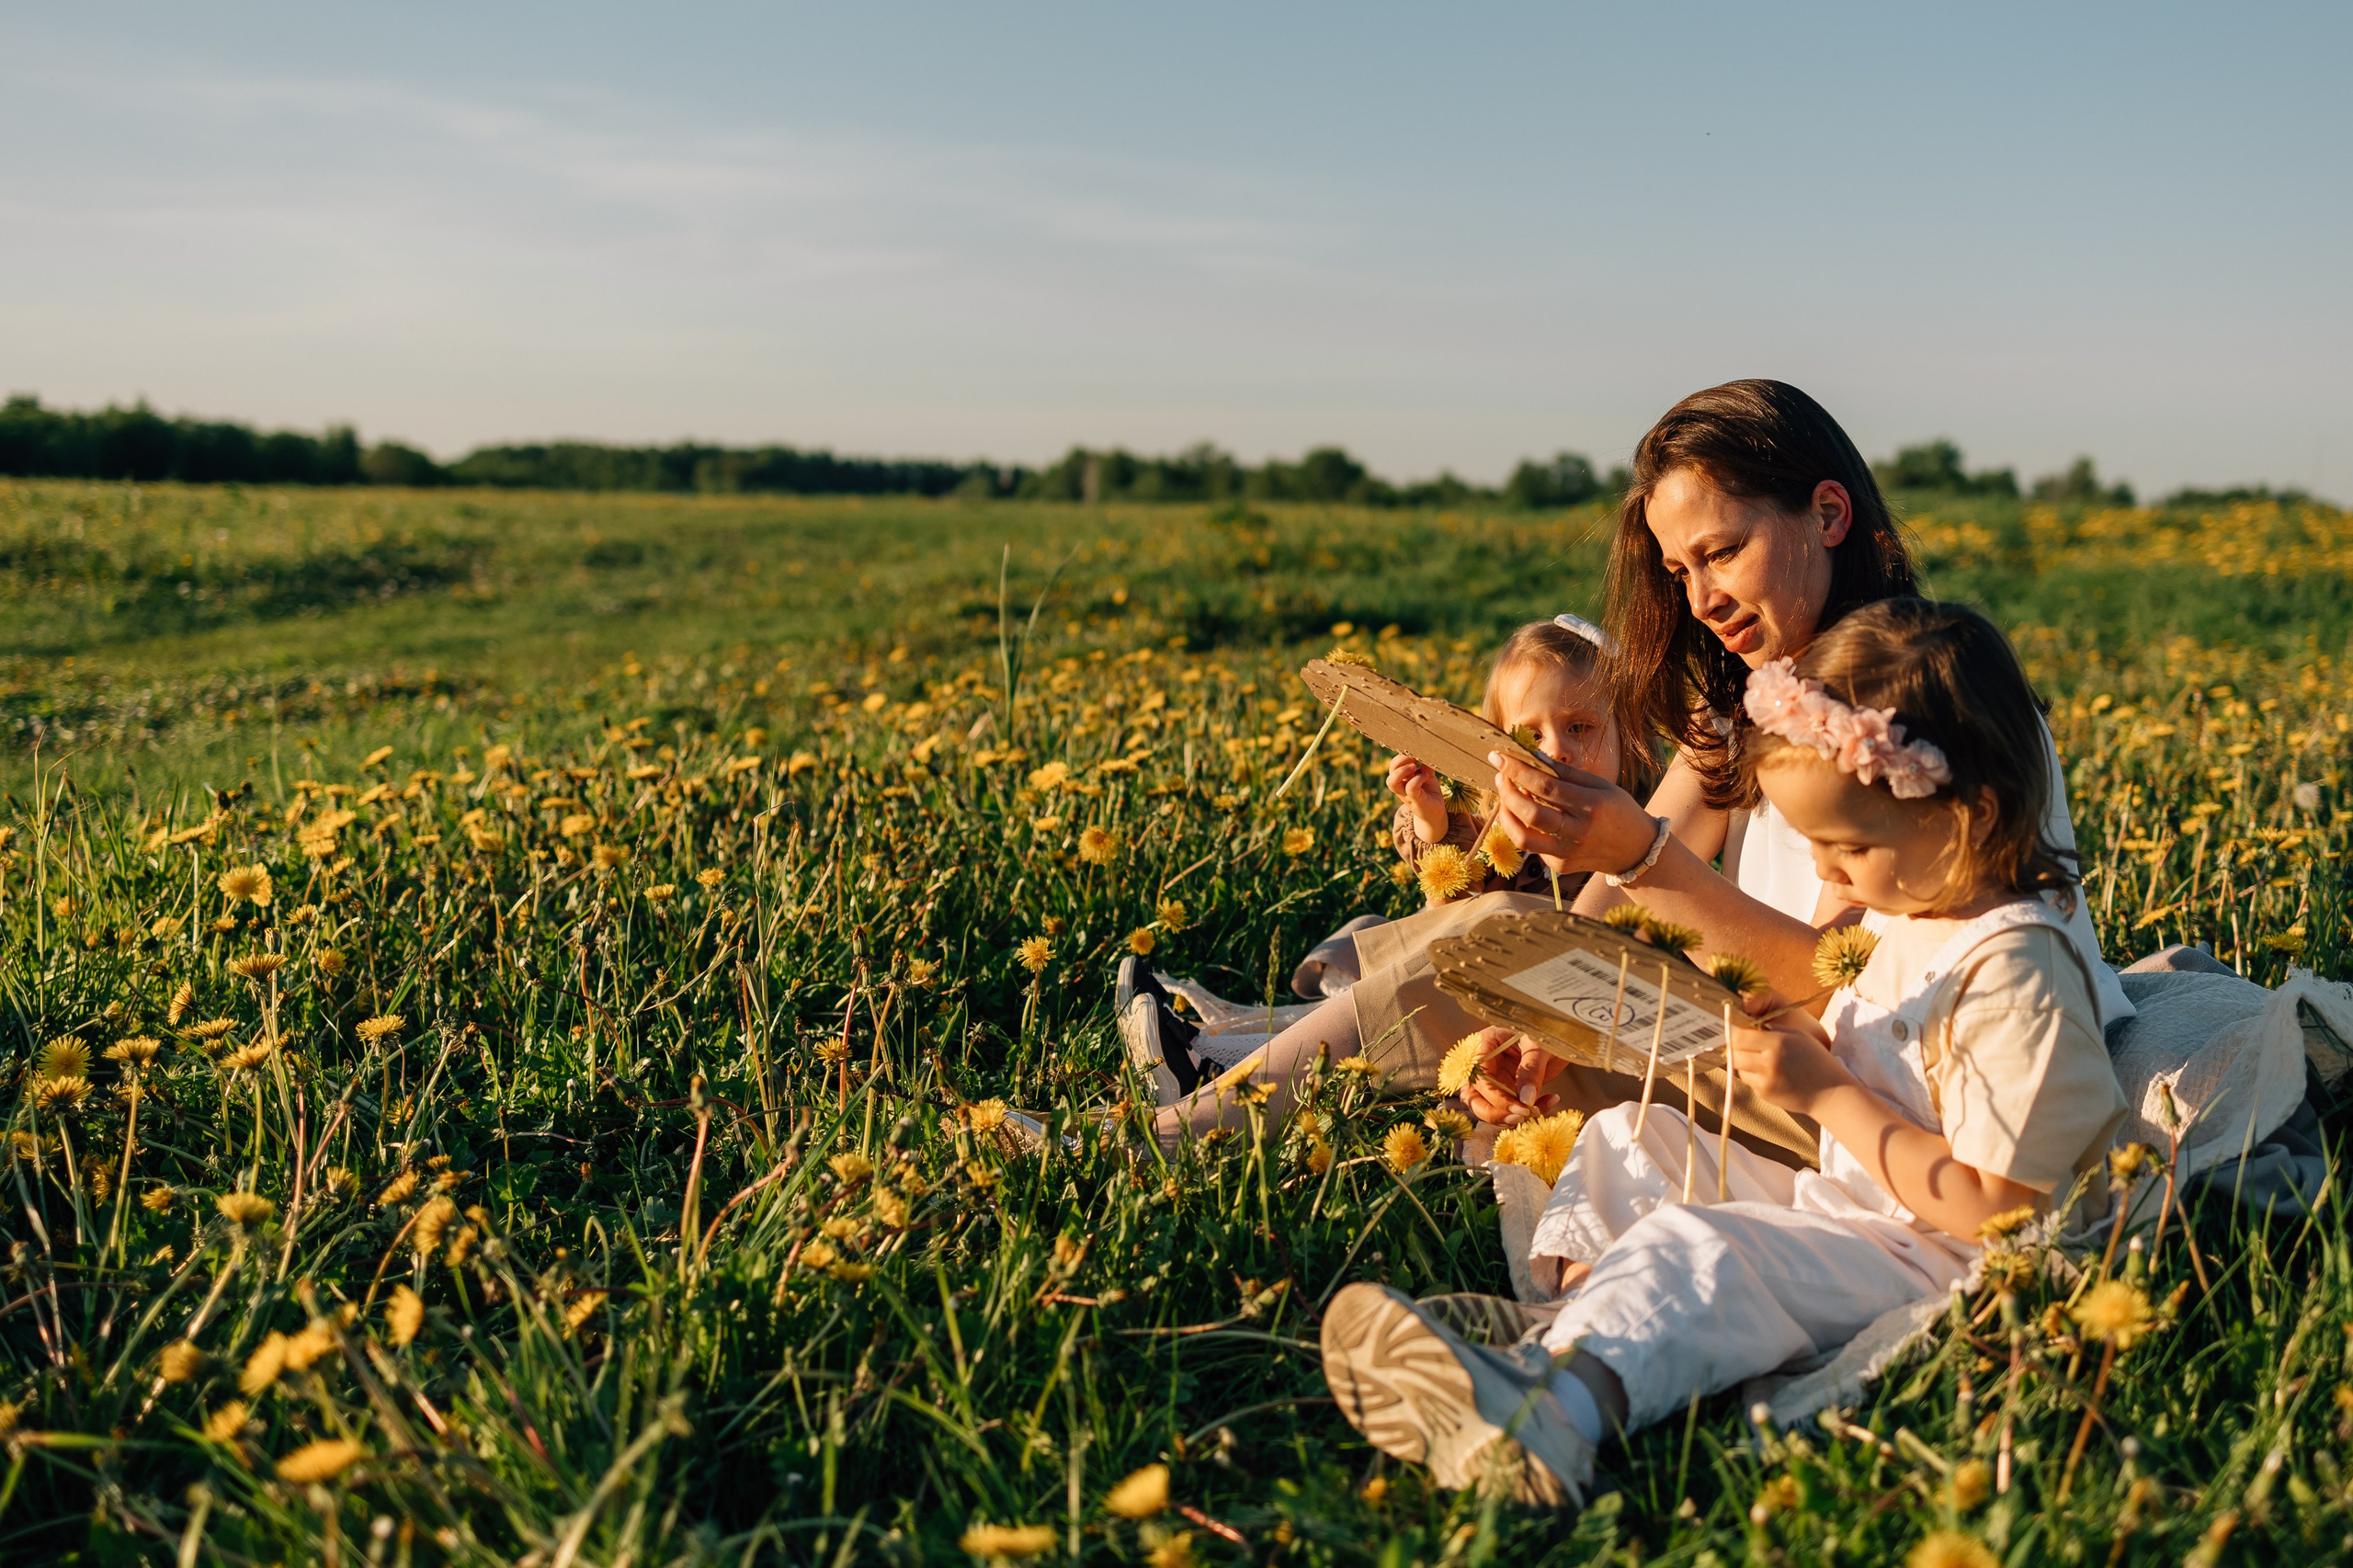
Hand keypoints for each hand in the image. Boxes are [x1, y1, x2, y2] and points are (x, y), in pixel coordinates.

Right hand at [1385, 754, 1449, 843]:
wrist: (1436, 812)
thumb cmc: (1430, 791)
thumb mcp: (1428, 775)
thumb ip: (1425, 765)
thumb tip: (1423, 755)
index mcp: (1402, 777)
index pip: (1395, 763)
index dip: (1402, 755)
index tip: (1414, 750)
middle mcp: (1401, 785)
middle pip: (1391, 770)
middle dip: (1400, 760)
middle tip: (1413, 756)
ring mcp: (1406, 794)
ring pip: (1392, 781)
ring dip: (1402, 771)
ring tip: (1414, 766)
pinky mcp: (1415, 800)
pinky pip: (1410, 788)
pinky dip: (1417, 779)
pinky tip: (1426, 776)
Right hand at [1461, 1030, 1561, 1126]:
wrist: (1564, 1036)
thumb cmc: (1549, 1032)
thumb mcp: (1541, 1047)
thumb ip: (1532, 1071)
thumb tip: (1525, 1100)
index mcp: (1485, 1043)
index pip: (1478, 1076)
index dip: (1495, 1096)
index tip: (1520, 1107)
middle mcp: (1483, 1062)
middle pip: (1473, 1095)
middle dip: (1495, 1112)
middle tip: (1521, 1117)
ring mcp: (1493, 1077)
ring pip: (1484, 1106)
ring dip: (1506, 1117)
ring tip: (1534, 1113)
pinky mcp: (1505, 1090)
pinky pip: (1507, 1109)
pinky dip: (1525, 1114)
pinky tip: (1547, 1103)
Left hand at [1488, 751, 1655, 874]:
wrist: (1635, 851)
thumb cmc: (1618, 810)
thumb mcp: (1600, 785)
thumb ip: (1566, 772)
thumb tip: (1533, 756)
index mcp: (1591, 806)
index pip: (1546, 788)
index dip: (1519, 771)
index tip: (1499, 757)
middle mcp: (1578, 832)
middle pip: (1531, 815)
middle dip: (1508, 792)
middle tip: (1500, 775)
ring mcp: (1567, 853)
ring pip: (1523, 839)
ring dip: (1506, 815)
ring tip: (1505, 795)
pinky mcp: (1560, 866)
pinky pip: (1533, 847)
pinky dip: (1522, 828)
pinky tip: (1524, 813)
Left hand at [1725, 992, 1854, 1114]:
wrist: (1831, 1092)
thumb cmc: (1815, 1059)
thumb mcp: (1798, 1035)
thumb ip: (1771, 1029)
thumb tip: (1745, 1026)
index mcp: (1778, 1043)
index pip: (1739, 1037)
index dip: (1735, 1033)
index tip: (1737, 1032)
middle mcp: (1769, 1062)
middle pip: (1733, 1053)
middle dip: (1735, 1048)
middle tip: (1744, 1046)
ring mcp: (1766, 1080)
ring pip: (1738, 1068)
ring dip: (1743, 1062)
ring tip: (1760, 1060)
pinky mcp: (1764, 1094)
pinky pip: (1748, 1080)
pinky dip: (1753, 1075)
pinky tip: (1769, 1074)